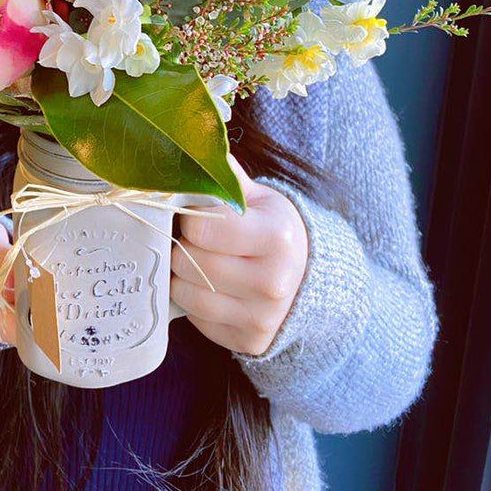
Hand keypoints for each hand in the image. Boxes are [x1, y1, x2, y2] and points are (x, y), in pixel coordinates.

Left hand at [170, 155, 307, 355]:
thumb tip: (193, 148)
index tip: (194, 214)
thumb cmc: (274, 231)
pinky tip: (207, 285)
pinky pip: (195, 318)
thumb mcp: (259, 199)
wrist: (309, 279)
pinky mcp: (249, 342)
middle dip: (182, 246)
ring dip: (181, 274)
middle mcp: (273, 282)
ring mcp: (262, 317)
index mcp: (277, 238)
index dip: (188, 218)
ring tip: (197, 259)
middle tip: (192, 238)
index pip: (201, 228)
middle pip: (189, 261)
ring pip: (187, 293)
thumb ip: (225, 178)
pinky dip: (193, 300)